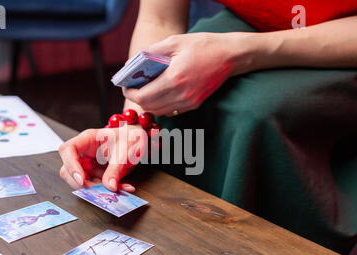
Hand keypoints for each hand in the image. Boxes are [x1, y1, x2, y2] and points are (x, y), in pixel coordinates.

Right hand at [58, 125, 146, 191]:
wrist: (137, 142)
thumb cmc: (130, 138)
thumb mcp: (125, 151)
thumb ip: (116, 169)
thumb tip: (109, 186)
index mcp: (87, 139)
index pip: (68, 150)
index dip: (70, 165)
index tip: (81, 179)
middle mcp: (83, 152)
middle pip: (67, 170)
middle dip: (82, 183)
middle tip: (100, 190)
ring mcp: (87, 164)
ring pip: (80, 182)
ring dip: (96, 188)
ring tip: (116, 187)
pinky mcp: (94, 174)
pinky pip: (94, 186)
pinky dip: (106, 190)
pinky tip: (121, 187)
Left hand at [123, 32, 255, 115]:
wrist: (230, 56)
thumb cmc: (202, 46)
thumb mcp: (174, 42)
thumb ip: (151, 52)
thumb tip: (132, 63)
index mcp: (175, 78)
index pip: (144, 96)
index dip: (130, 93)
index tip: (125, 86)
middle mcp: (182, 95)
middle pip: (149, 106)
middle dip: (137, 98)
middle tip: (133, 87)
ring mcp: (189, 102)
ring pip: (160, 111)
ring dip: (149, 103)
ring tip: (146, 89)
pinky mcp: (195, 105)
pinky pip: (171, 111)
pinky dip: (161, 105)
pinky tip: (160, 93)